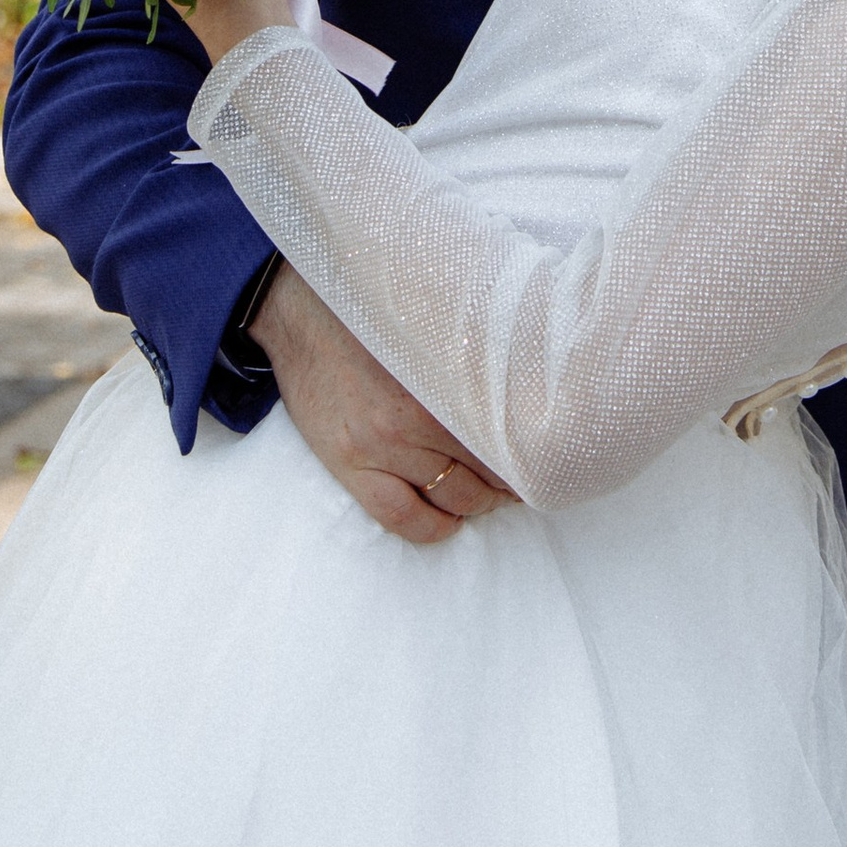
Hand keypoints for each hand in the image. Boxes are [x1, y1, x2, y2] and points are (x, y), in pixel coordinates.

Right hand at [255, 263, 516, 544]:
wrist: (302, 317)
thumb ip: (473, 361)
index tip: (544, 457)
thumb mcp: (434, 330)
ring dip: (477, 505)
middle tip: (522, 482)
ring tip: (490, 499)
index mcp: (446, 376)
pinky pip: (400, 516)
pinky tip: (448, 522)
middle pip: (485, 470)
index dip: (531, 452)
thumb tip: (524, 385)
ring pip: (450, 497)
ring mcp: (382, 445)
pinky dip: (432, 528)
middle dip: (510, 483)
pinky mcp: (350, 465)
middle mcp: (417, 416)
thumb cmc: (375, 320)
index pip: (506, 433)